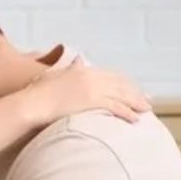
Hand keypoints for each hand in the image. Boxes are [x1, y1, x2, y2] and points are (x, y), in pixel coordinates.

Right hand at [28, 57, 150, 126]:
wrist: (32, 103)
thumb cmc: (37, 93)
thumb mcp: (53, 75)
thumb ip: (69, 68)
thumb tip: (79, 59)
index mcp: (84, 71)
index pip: (110, 76)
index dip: (124, 84)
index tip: (133, 89)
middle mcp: (92, 77)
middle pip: (120, 85)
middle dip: (135, 93)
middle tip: (148, 100)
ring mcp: (93, 89)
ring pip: (122, 95)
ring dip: (136, 103)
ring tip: (146, 111)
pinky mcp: (93, 101)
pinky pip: (116, 107)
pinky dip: (127, 113)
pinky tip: (135, 120)